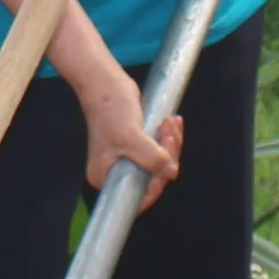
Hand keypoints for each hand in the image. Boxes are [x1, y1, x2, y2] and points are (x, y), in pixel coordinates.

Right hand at [72, 57, 185, 196]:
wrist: (106, 82)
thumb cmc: (111, 110)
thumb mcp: (131, 137)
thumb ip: (152, 158)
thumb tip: (171, 173)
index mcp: (105, 177)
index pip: (136, 196)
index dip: (155, 187)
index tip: (168, 169)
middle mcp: (115, 172)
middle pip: (151, 178)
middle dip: (167, 157)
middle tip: (170, 134)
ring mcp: (127, 159)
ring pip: (159, 163)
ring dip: (170, 144)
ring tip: (171, 123)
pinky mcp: (137, 146)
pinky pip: (159, 150)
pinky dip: (168, 138)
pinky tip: (172, 123)